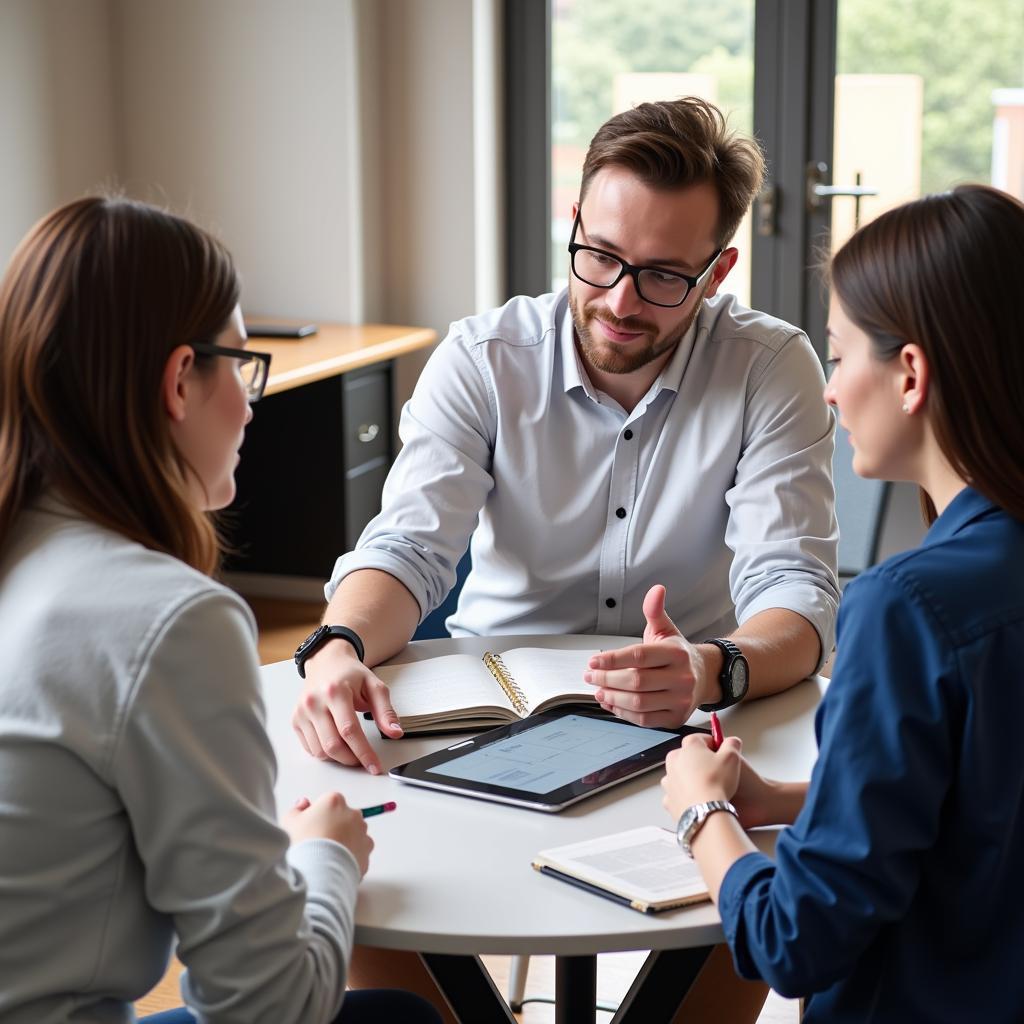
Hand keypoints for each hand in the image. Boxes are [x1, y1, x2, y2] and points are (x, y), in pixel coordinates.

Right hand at [284, 793, 373, 876]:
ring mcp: (362, 832)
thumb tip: (304, 804)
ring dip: (345, 839)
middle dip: (334, 825)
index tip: (310, 828)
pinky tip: (337, 863)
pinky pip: (360, 849)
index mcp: (334, 801)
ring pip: (354, 832)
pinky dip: (352, 854)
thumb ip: (297, 809)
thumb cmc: (302, 845)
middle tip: (318, 842)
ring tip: (328, 855)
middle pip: (343, 816)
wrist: (317, 875)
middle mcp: (352, 814)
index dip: (318, 815)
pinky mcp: (367, 851)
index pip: (328, 802)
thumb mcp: (289, 822)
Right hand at [291, 639, 401, 773]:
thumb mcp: (374, 686)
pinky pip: (310, 748)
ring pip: (320, 751)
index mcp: (335, 691)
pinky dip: (325, 753)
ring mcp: (302, 712)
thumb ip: (386, 711)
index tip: (374, 767)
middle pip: (332, 745)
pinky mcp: (296, 720)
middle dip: (352, 759)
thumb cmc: (351, 674)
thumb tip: (395, 733)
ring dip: (339, 758)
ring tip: (352, 751)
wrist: (327, 662)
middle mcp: (314, 702)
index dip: (363, 753)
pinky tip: (337, 744)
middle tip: (364, 760)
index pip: (349, 731)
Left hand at [584, 585, 708, 726]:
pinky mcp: (675, 718)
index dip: (613, 659)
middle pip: (636, 682)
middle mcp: (682, 677)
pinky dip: (623, 713)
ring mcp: (680, 700)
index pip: (639, 656)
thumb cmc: (677, 653)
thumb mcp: (666, 629)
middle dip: (607, 679)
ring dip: (612, 697)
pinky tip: (610, 702)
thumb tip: (656, 589)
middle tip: (590, 675)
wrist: (704, 677)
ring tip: (597, 690)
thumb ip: (655, 611)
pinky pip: (644, 720)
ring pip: (638, 703)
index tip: (593, 660)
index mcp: (677, 653)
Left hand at [661, 733, 742, 820]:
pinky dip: (685, 795)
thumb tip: (732, 742)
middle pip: (688, 755)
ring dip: (691, 777)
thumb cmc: (716, 783)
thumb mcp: (732, 758)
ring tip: (707, 786)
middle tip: (716, 771)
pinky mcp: (669, 797)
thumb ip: (732, 745)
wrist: (705, 812)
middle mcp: (674, 759)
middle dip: (701, 761)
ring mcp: (669, 779)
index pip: (700, 738)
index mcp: (689, 746)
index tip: (722, 752)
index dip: (713, 744)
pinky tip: (698, 798)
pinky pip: (677, 792)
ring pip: (681, 773)